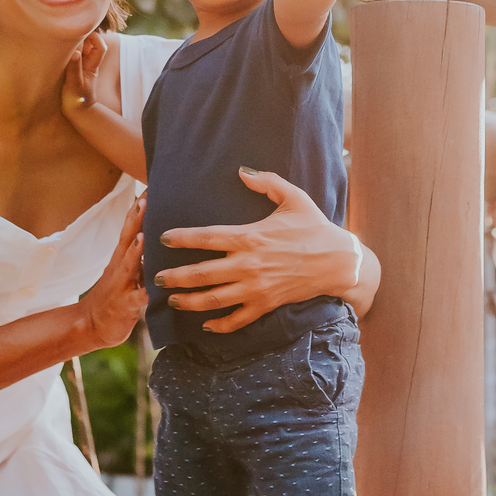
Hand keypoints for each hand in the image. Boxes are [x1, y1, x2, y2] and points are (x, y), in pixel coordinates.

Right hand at [63, 31, 108, 116]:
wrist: (77, 112)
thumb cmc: (76, 100)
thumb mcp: (74, 85)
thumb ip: (74, 68)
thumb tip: (76, 53)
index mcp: (92, 66)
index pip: (100, 47)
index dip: (95, 37)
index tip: (82, 34)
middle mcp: (89, 63)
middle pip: (91, 43)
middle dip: (82, 36)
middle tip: (68, 34)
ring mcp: (82, 65)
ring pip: (82, 47)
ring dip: (74, 43)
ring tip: (62, 40)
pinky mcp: (74, 68)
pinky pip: (74, 54)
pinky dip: (69, 49)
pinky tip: (59, 49)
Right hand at [77, 195, 145, 347]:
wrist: (91, 325)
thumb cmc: (115, 295)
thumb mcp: (128, 271)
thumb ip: (141, 253)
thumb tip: (160, 233)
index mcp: (123, 257)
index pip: (131, 226)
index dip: (139, 207)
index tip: (150, 185)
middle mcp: (120, 266)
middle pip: (128, 237)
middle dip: (137, 218)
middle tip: (147, 197)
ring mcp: (121, 285)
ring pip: (129, 264)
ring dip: (136, 249)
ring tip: (144, 234)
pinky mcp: (125, 306)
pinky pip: (136, 298)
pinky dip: (144, 290)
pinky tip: (153, 286)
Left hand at [153, 171, 364, 333]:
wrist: (339, 261)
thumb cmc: (315, 226)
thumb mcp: (293, 197)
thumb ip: (266, 182)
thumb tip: (241, 171)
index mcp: (250, 236)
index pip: (207, 237)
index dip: (182, 237)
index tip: (163, 237)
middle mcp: (248, 264)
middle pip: (202, 273)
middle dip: (175, 276)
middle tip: (156, 277)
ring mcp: (256, 288)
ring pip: (214, 299)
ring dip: (189, 302)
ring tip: (172, 301)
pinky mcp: (267, 304)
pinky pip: (238, 319)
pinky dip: (219, 325)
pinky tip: (205, 325)